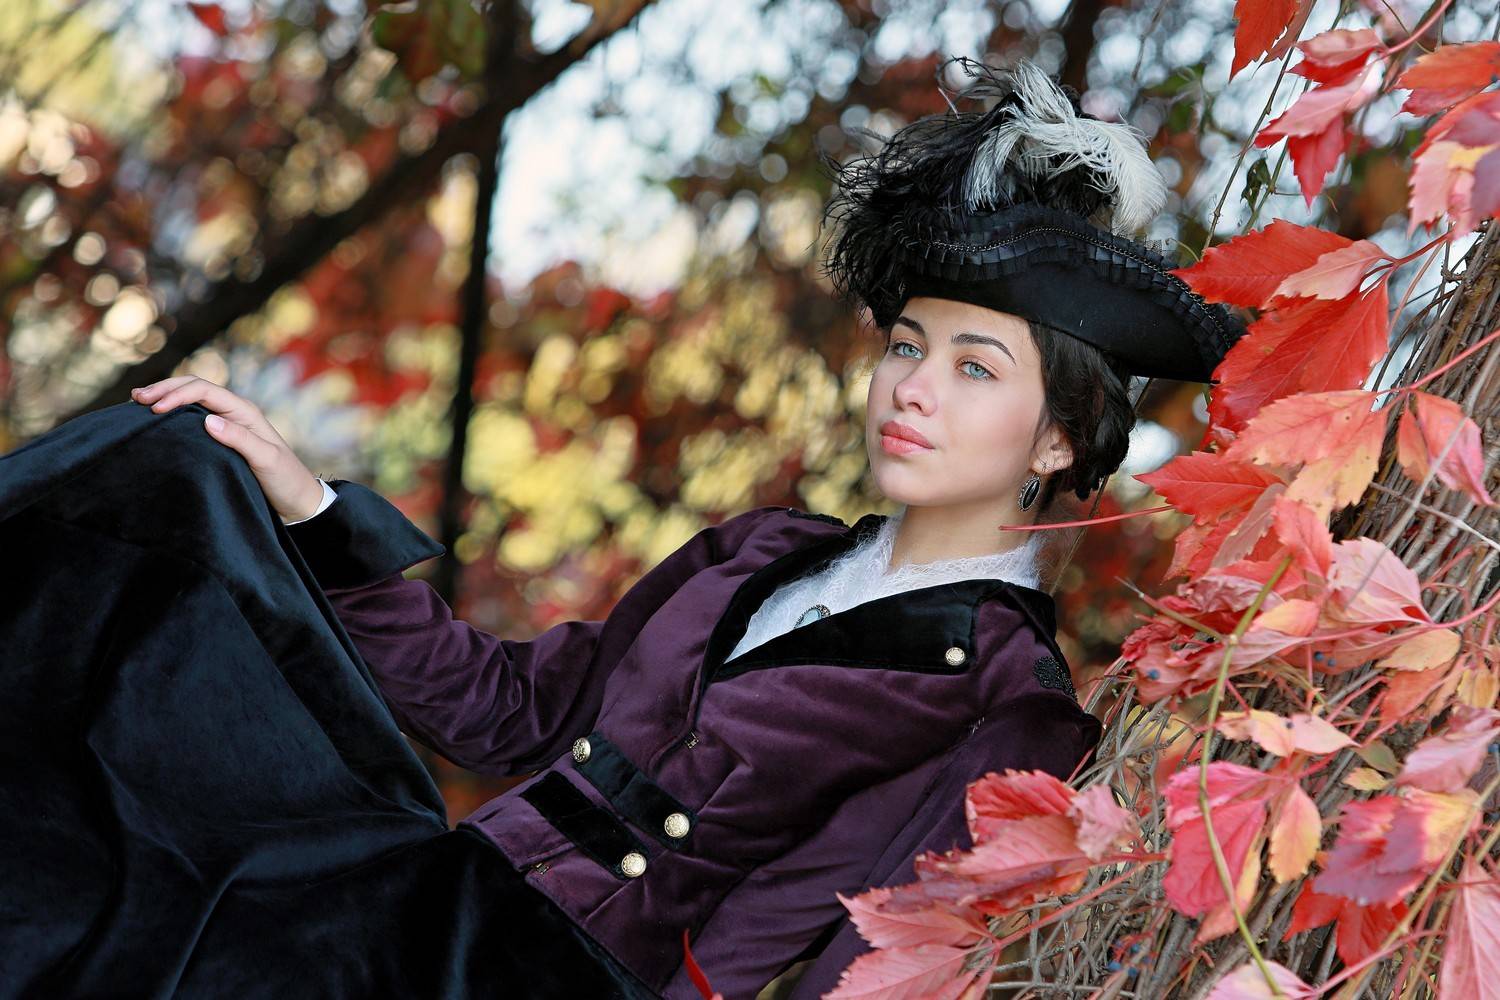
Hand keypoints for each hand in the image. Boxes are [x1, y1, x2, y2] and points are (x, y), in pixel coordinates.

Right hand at [130, 376, 327, 522]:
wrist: (297, 500)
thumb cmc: (285, 480)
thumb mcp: (266, 460)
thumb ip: (240, 439)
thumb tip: (208, 421)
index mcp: (244, 412)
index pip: (205, 390)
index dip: (177, 394)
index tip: (154, 409)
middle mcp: (235, 413)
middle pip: (194, 389)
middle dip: (165, 390)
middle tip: (136, 398)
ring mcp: (228, 425)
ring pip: (192, 402)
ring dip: (166, 398)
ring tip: (138, 403)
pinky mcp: (222, 439)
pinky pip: (193, 419)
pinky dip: (173, 415)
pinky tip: (157, 420)